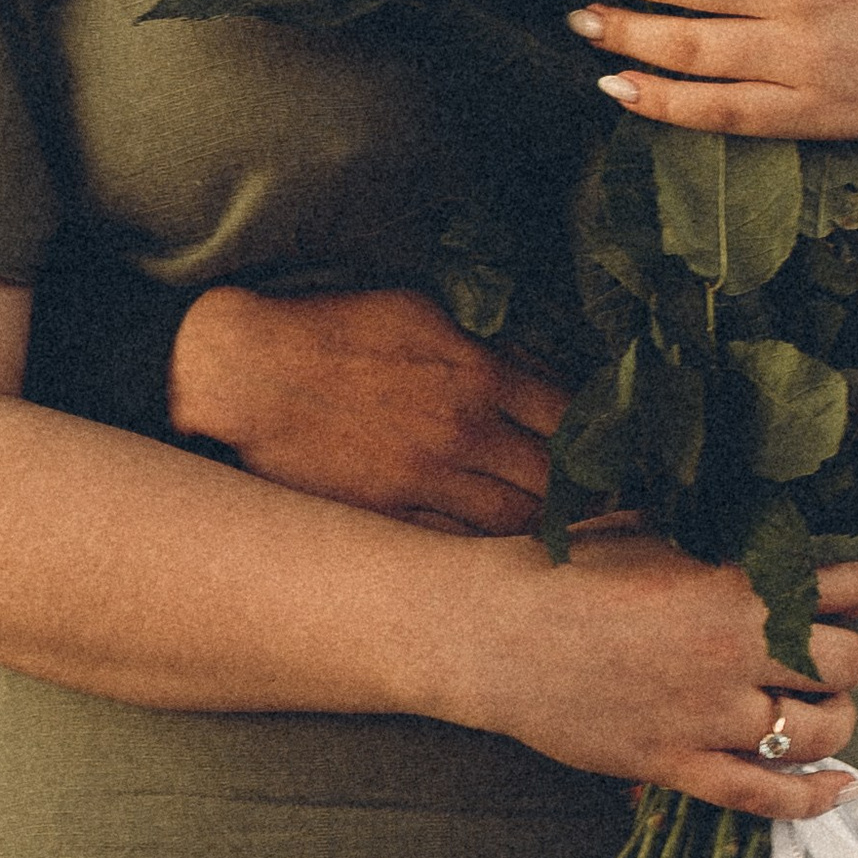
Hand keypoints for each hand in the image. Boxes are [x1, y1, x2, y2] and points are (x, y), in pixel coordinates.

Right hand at [168, 285, 563, 533]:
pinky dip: (488, 547)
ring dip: (545, 526)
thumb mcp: (422, 310)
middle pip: (555, 478)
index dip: (598, 436)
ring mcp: (426, 480)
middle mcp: (462, 431)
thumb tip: (537, 365)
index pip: (570, 417)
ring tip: (562, 526)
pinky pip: (461, 544)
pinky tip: (501, 547)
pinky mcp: (391, 515)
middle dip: (585, 489)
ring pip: (516, 522)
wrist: (248, 371)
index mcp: (477, 373)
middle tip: (600, 496)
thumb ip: (486, 342)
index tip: (609, 445)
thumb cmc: (335, 328)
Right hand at [455, 527, 857, 817]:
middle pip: (846, 666)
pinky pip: (764, 798)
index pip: (849, 588)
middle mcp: (736, 654)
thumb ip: (720, 539)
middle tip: (824, 649)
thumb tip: (771, 538)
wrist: (492, 629)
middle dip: (845, 656)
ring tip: (817, 707)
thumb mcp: (652, 526)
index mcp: (735, 585)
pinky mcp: (677, 767)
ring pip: (820, 733)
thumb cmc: (563, 566)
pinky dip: (809, 799)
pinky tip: (833, 789)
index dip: (857, 587)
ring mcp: (709, 719)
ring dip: (832, 720)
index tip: (847, 590)